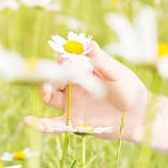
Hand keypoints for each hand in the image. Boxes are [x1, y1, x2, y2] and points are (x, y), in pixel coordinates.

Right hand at [24, 42, 149, 140]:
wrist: (138, 115)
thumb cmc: (130, 89)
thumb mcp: (117, 73)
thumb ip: (102, 61)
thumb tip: (88, 43)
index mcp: (84, 71)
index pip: (67, 62)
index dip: (63, 60)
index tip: (64, 59)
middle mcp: (74, 86)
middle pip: (54, 78)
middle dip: (50, 76)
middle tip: (53, 76)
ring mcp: (72, 104)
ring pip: (50, 97)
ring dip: (44, 92)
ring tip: (46, 90)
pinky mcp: (73, 122)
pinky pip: (53, 124)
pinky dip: (39, 124)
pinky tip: (28, 121)